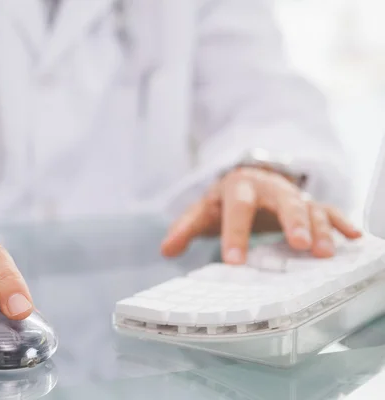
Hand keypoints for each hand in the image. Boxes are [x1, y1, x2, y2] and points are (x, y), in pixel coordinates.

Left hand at [161, 167, 361, 262]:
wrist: (247, 177)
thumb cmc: (223, 200)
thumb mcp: (202, 210)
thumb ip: (185, 228)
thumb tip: (165, 250)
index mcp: (237, 187)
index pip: (236, 209)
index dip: (235, 235)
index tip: (234, 262)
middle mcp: (268, 188)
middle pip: (282, 201)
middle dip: (292, 221)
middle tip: (297, 245)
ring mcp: (290, 195)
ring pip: (308, 207)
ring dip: (318, 228)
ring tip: (323, 252)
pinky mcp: (306, 203)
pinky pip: (327, 209)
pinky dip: (339, 221)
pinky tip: (353, 236)